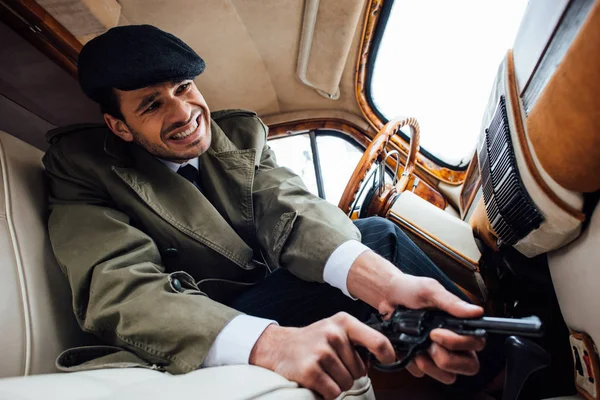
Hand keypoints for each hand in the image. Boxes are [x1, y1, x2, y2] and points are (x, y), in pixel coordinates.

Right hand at [249, 312, 394, 399]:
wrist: (279, 346)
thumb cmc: (313, 340)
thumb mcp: (336, 329)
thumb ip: (358, 339)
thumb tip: (384, 356)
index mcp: (344, 322)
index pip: (377, 340)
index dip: (387, 354)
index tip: (388, 360)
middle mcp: (333, 334)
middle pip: (360, 370)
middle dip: (349, 373)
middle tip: (333, 365)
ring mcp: (321, 352)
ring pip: (347, 383)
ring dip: (337, 384)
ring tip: (323, 371)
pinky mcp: (310, 370)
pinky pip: (333, 392)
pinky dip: (327, 393)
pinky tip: (317, 381)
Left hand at [348, 251, 485, 383]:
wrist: (386, 295)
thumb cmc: (410, 289)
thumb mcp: (430, 290)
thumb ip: (452, 302)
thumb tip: (477, 311)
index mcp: (461, 324)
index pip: (476, 344)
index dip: (459, 343)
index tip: (436, 333)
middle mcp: (454, 342)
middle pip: (469, 366)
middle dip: (448, 359)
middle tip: (429, 343)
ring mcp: (438, 354)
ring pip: (448, 376)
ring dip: (431, 365)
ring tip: (417, 348)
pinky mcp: (421, 361)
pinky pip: (423, 374)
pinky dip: (413, 364)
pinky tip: (406, 349)